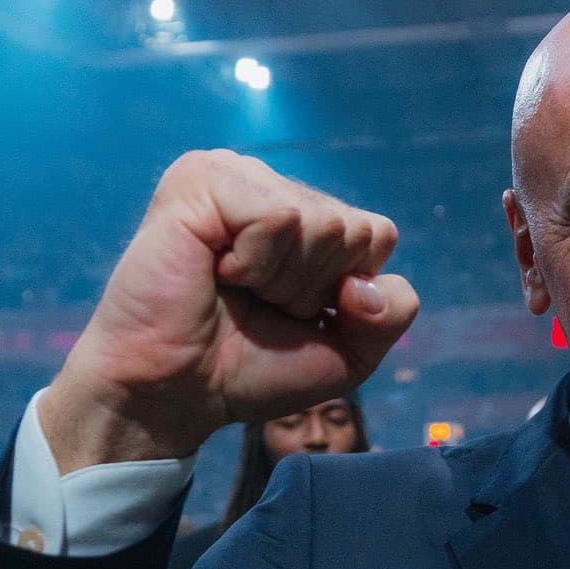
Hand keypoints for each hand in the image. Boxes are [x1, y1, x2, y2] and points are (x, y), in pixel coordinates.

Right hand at [45, 151, 419, 471]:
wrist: (177, 393)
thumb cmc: (252, 368)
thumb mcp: (349, 351)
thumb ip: (391, 314)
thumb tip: (367, 282)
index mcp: (309, 218)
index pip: (378, 235)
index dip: (346, 293)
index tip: (293, 314)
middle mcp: (275, 188)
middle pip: (353, 230)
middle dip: (313, 288)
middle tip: (257, 305)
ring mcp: (237, 176)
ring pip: (321, 222)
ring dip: (282, 280)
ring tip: (233, 289)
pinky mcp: (201, 178)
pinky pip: (278, 217)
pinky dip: (255, 263)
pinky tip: (216, 271)